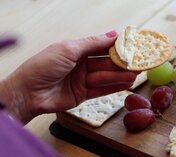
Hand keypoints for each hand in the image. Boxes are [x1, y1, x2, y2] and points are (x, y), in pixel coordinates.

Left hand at [0, 31, 136, 122]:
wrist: (28, 93)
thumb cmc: (43, 66)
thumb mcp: (69, 50)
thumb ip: (92, 43)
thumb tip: (113, 34)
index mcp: (75, 50)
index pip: (100, 46)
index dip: (116, 46)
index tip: (132, 45)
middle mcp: (80, 64)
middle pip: (105, 62)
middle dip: (122, 63)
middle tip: (139, 63)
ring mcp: (82, 80)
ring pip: (106, 76)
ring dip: (121, 76)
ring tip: (136, 74)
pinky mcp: (82, 95)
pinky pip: (102, 90)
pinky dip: (114, 87)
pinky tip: (127, 84)